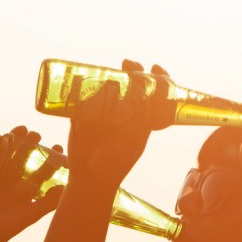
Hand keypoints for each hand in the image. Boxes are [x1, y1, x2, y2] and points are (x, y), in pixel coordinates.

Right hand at [0, 126, 63, 241]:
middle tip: (37, 135)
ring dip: (12, 139)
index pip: (39, 167)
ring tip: (22, 129)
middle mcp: (11, 179)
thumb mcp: (33, 213)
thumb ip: (50, 201)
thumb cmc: (10, 227)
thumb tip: (67, 186)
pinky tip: (0, 138)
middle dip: (30, 143)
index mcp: (25, 186)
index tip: (57, 147)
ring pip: (5, 152)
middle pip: (22, 155)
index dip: (48, 156)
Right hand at [66, 60, 171, 192]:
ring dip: (113, 73)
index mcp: (141, 119)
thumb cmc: (116, 162)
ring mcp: (103, 112)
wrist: (90, 177)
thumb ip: (139, 118)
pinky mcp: (84, 113)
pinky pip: (87, 95)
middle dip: (133, 71)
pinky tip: (90, 76)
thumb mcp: (134, 140)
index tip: (156, 68)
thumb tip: (141, 90)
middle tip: (130, 65)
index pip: (153, 95)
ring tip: (115, 69)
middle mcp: (124, 113)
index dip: (158, 80)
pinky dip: (88, 84)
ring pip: (110, 87)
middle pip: (131, 86)